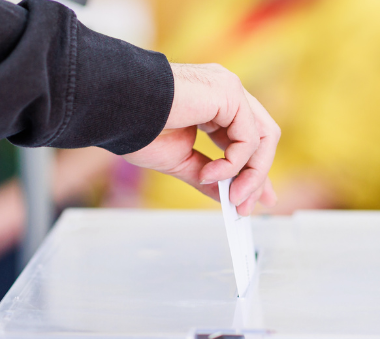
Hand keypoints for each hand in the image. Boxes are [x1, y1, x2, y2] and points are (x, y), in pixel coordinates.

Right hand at [123, 63, 279, 215]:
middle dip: (257, 176)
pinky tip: (210, 174)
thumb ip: (208, 176)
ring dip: (251, 175)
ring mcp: (229, 89)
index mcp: (213, 104)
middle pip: (260, 138)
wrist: (117, 109)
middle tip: (244, 207)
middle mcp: (225, 93)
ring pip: (262, 138)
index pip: (246, 138)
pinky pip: (248, 138)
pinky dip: (234, 163)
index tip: (254, 199)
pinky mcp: (229, 92)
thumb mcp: (180, 161)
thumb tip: (229, 197)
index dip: (253, 170)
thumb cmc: (137, 127)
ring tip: (232, 198)